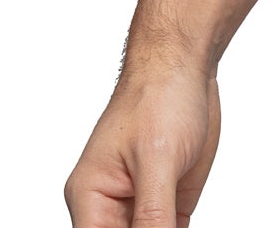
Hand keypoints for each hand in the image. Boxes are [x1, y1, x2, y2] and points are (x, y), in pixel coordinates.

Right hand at [64, 60, 220, 226]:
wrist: (187, 64)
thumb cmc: (159, 96)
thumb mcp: (157, 161)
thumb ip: (152, 215)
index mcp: (89, 198)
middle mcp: (109, 208)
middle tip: (167, 223)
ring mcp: (140, 207)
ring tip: (174, 216)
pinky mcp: (168, 205)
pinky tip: (184, 226)